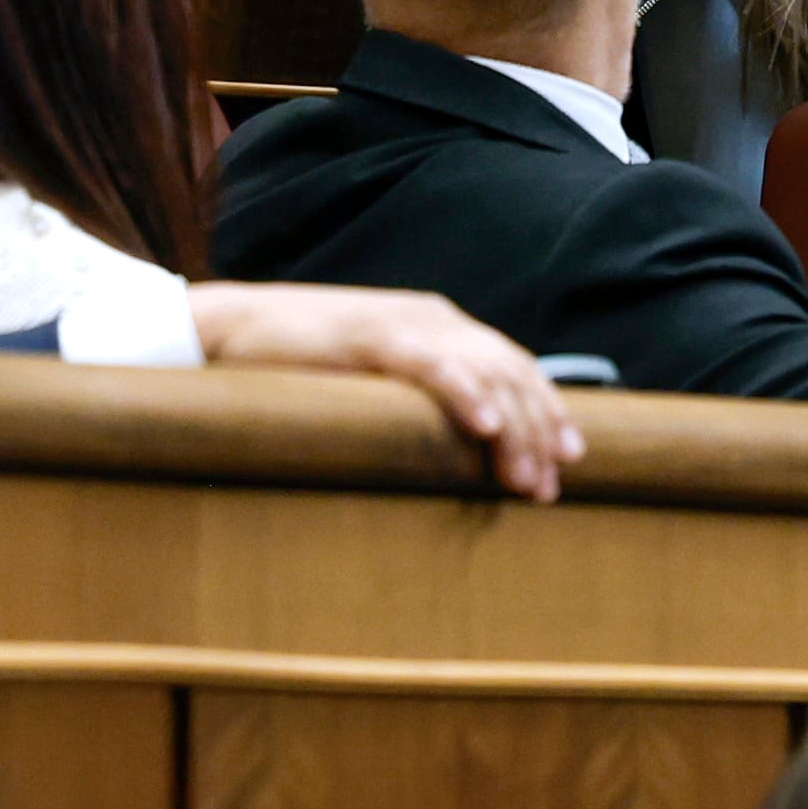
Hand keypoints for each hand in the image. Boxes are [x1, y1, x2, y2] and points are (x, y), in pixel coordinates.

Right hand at [187, 282, 581, 501]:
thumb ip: (419, 394)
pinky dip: (464, 392)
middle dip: (537, 433)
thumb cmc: (305, 363)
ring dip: (512, 428)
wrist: (236, 329)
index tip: (571, 460)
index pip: (514, 366)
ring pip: (482, 373)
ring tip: (524, 476)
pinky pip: (431, 363)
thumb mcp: (378, 378)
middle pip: (510, 373)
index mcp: (441, 325)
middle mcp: (434, 319)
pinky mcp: (370, 335)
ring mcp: (403, 323)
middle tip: (545, 489)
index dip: (547, 411)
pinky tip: (484, 426)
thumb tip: (459, 447)